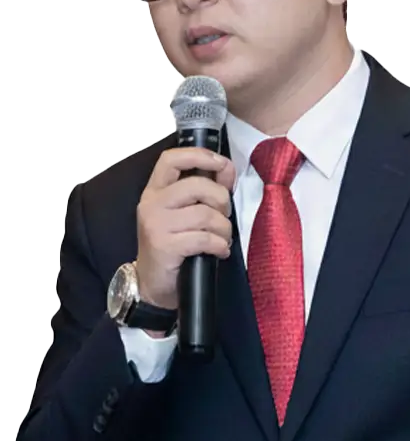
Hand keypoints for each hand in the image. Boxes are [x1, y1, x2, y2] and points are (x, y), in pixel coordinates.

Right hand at [135, 147, 235, 310]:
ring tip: (223, 238)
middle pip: (197, 185)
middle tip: (224, 216)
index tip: (221, 163)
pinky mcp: (164, 246)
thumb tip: (226, 169)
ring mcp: (156, 225)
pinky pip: (204, 238)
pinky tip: (219, 251)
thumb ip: (204, 189)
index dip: (199, 155)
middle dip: (221, 200)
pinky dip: (219, 245)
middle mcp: (152, 203)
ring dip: (224, 228)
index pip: (172, 158)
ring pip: (205, 214)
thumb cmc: (173, 245)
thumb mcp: (185, 213)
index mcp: (156, 190)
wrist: (153, 285)